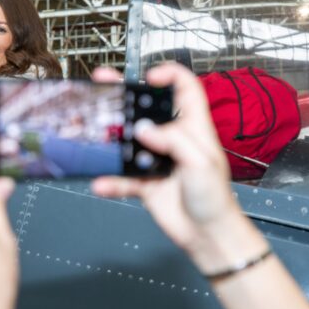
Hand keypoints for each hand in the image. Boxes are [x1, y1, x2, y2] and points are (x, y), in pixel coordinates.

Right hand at [91, 63, 265, 273]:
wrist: (208, 234)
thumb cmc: (215, 197)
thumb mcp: (201, 162)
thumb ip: (174, 140)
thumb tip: (144, 129)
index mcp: (193, 128)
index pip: (186, 90)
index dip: (171, 75)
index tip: (150, 75)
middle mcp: (173, 140)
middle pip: (148, 109)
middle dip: (126, 94)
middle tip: (104, 82)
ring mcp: (156, 161)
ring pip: (129, 141)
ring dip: (111, 138)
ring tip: (93, 130)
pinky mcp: (145, 183)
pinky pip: (122, 177)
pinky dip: (111, 180)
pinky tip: (102, 182)